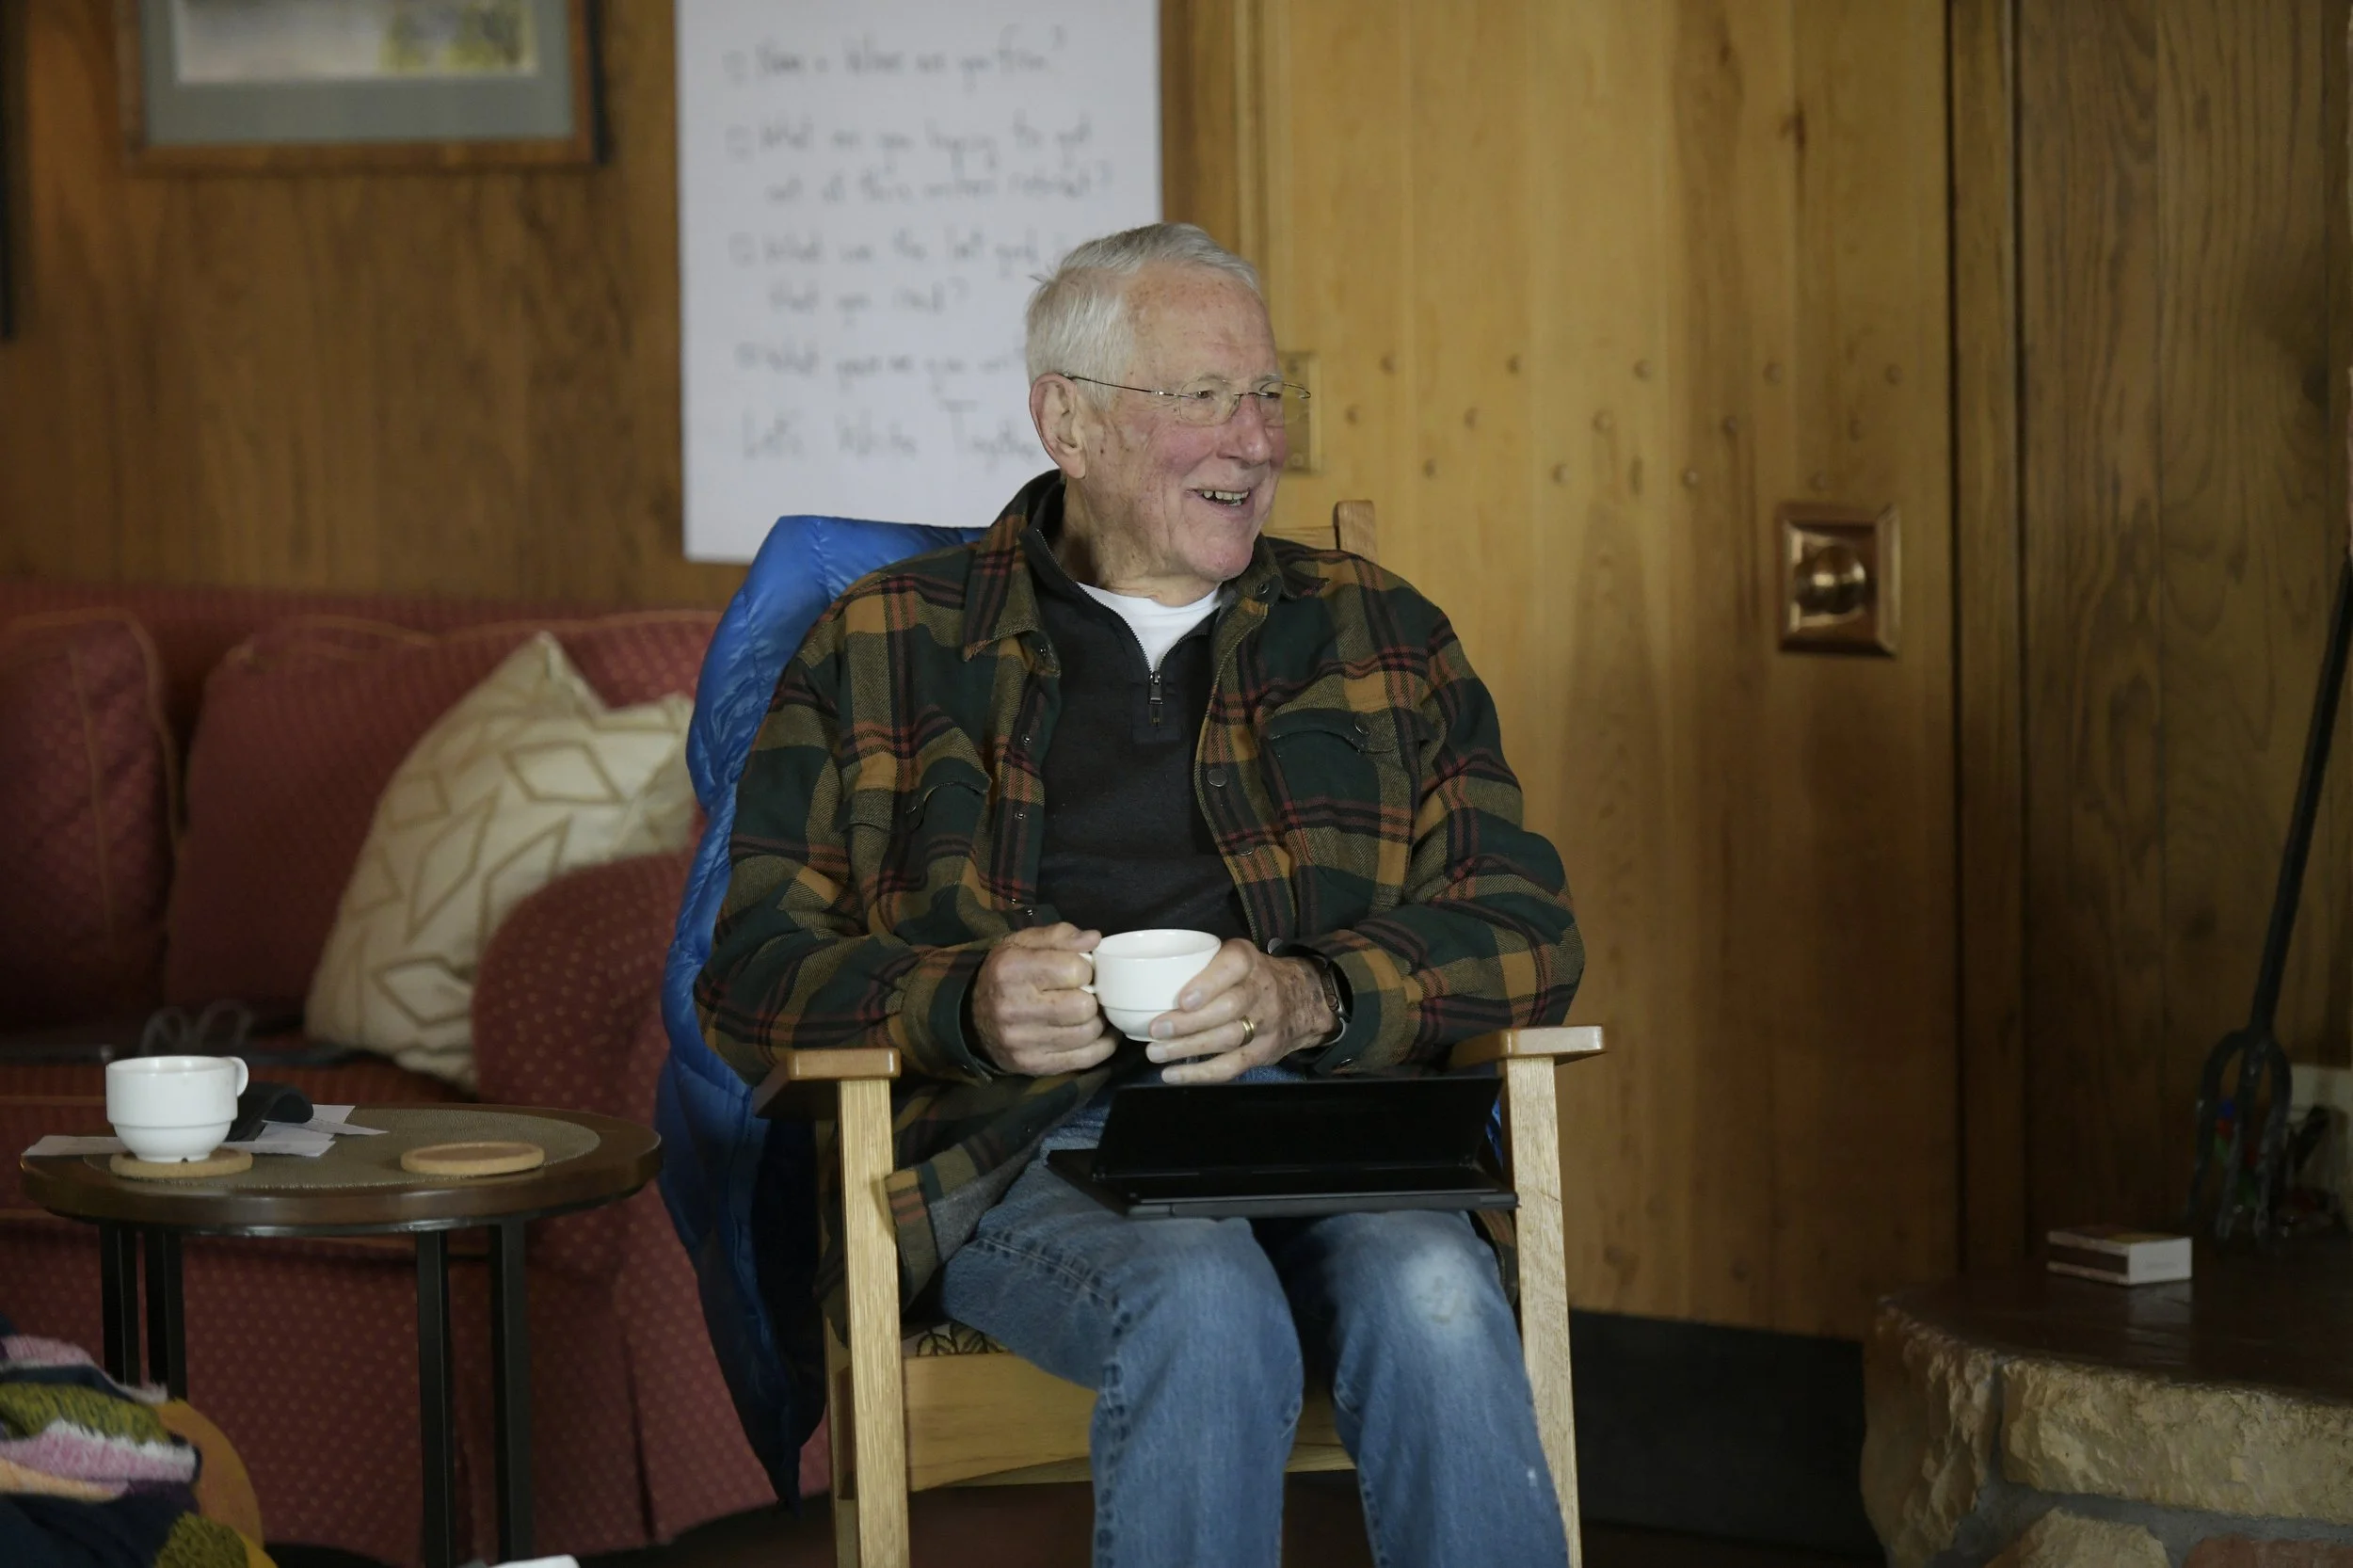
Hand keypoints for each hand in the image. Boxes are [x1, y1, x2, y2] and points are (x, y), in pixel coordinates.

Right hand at [970, 924, 1118, 1076]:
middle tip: (1086, 994)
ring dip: (1096, 1022)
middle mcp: (1013, 1007)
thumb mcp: (1023, 944)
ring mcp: (1022, 1041)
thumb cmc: (1004, 974)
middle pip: (1084, 1006)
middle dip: (1093, 997)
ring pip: (1088, 1034)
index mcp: (1011, 969)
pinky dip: (1101, 1046)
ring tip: (1088, 1013)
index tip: (1080, 971)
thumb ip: (1060, 936)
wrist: (970, 1017)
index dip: (1087, 968)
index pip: (1074, 970)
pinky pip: (1086, 1059)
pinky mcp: (1033, 1065)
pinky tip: (1098, 1034)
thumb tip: (1094, 940)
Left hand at [1144, 940, 1334, 1084]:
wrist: (1303, 1000)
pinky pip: (1230, 1067)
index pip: (1233, 967)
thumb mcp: (1235, 957)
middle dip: (1189, 1022)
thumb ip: (1202, 963)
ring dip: (1188, 1048)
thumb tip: (1145, 979)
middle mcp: (1260, 991)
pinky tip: (1172, 1074)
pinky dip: (1199, 1074)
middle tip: (1156, 1029)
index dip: (1208, 984)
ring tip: (1155, 1052)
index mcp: (1248, 962)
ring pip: (1227, 1039)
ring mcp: (1264, 1025)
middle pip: (1228, 1009)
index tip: (1183, 999)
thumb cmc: (1250, 977)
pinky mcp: (1262, 1053)